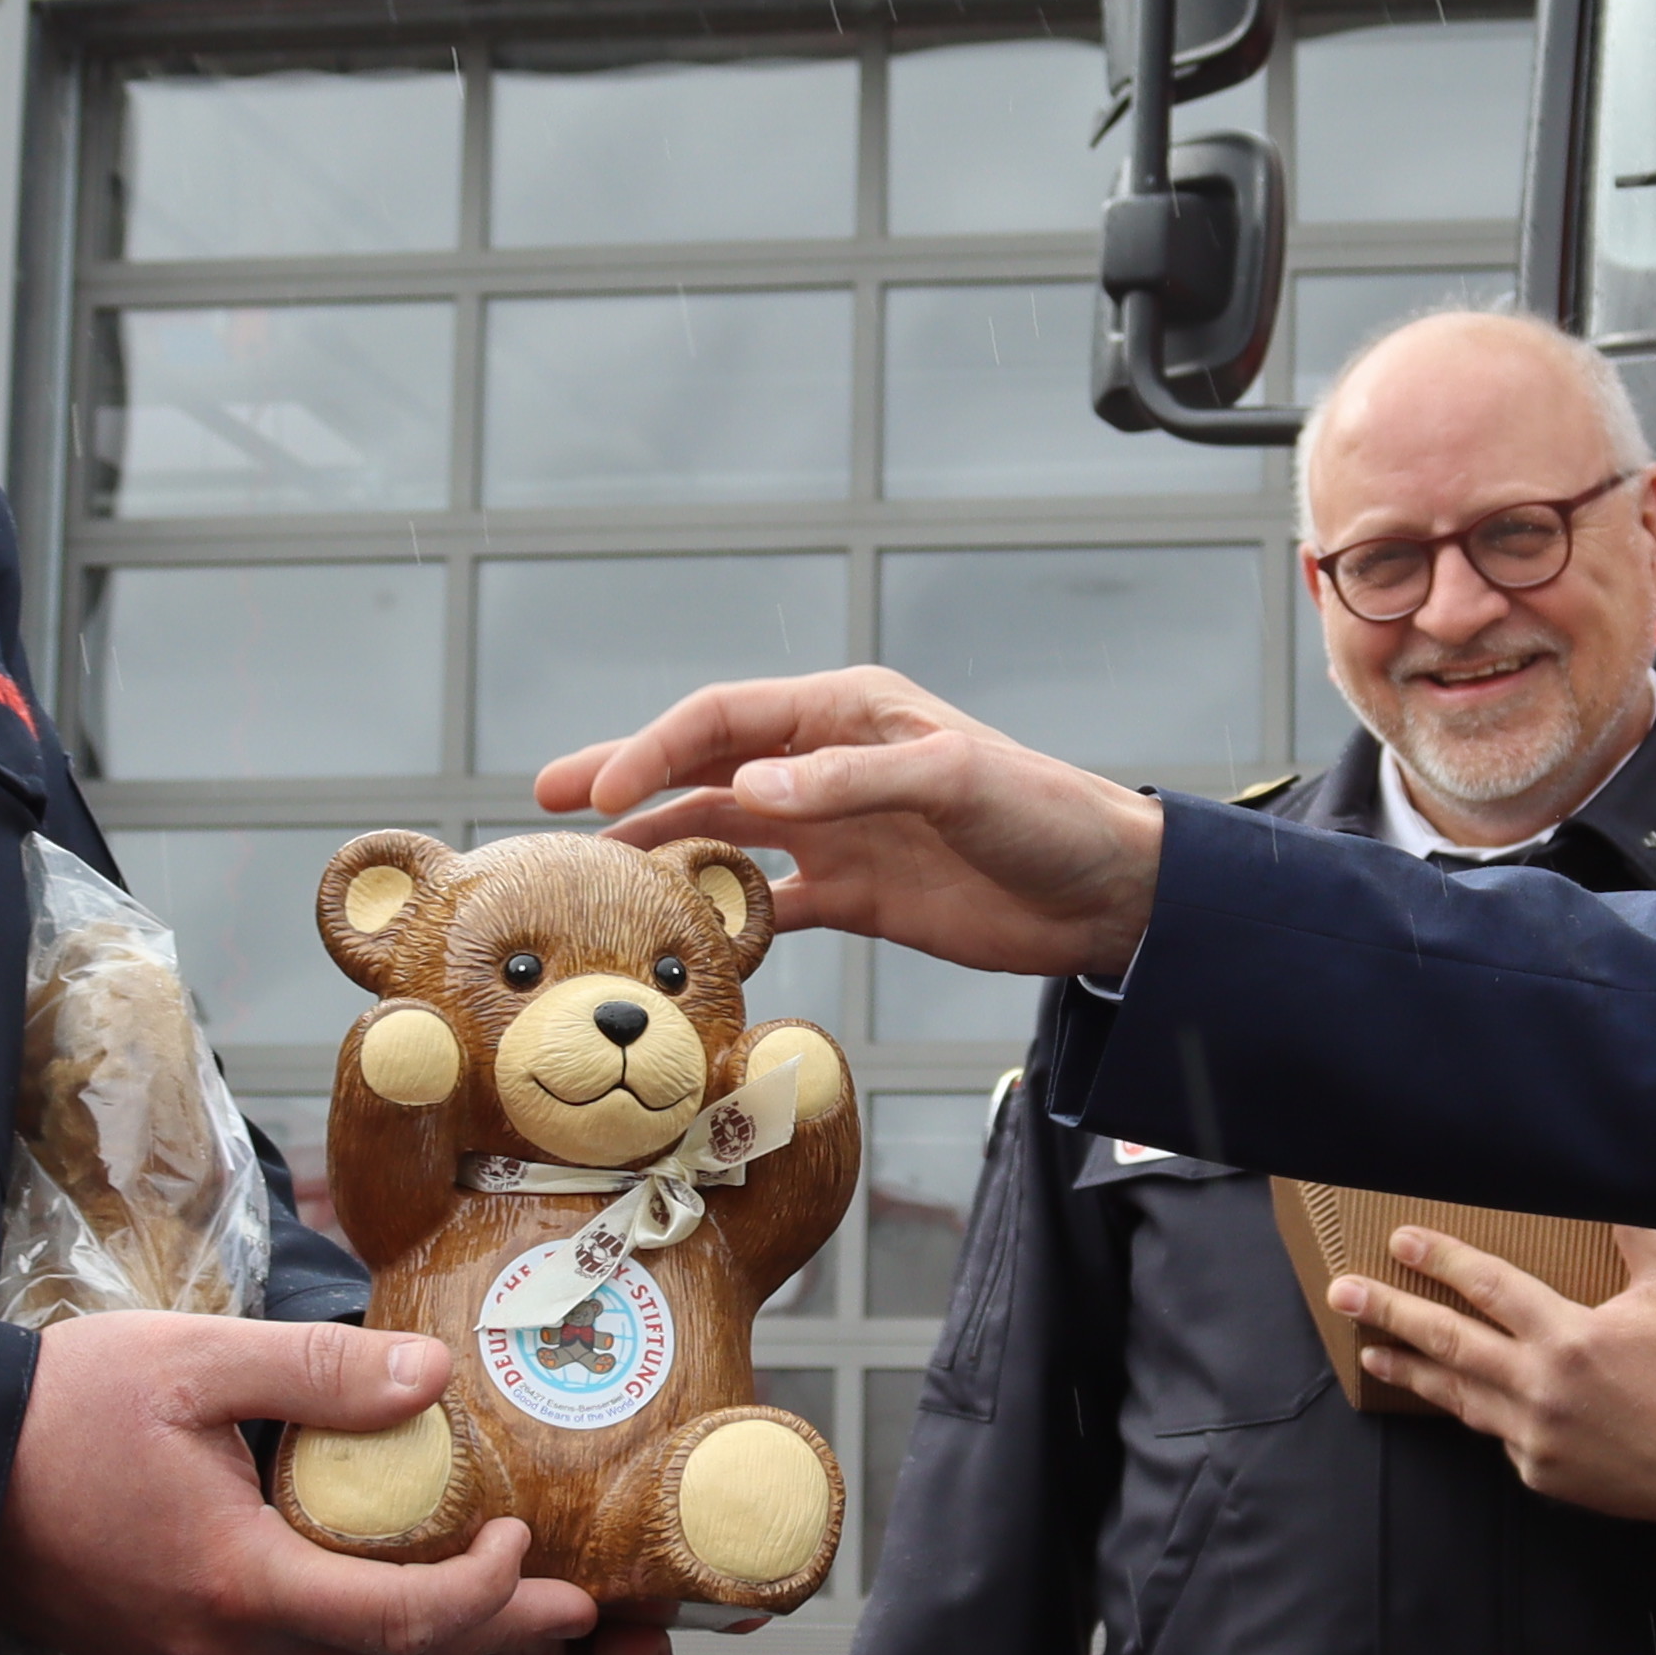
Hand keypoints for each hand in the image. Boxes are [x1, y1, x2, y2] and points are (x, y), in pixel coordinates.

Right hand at [0, 1314, 613, 1654]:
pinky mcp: (161, 1648)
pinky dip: (347, 1628)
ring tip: (489, 1597)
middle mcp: (219, 1643)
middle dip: (481, 1632)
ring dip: (414, 1635)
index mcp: (238, 1583)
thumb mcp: (195, 1362)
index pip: (398, 1619)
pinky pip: (280, 1654)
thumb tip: (431, 1378)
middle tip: (567, 1608)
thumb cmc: (49, 1416)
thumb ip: (321, 1370)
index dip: (483, 1596)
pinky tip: (370, 1585)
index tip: (531, 1549)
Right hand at [541, 669, 1165, 982]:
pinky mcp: (852, 894)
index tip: (596, 794)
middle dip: (626, 784)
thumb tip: (754, 788)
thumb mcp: (956, 783)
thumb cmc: (1045, 814)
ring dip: (658, 851)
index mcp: (847, 715)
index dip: (653, 750)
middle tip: (547, 804)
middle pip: (704, 768)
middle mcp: (828, 766)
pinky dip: (717, 916)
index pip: (724, 720)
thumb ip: (855, 783)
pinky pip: (764, 901)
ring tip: (591, 878)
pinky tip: (673, 939)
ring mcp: (835, 831)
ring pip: (721, 835)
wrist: (1107, 896)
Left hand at [1338, 1225, 1655, 1525]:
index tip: (1401, 1240)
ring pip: (1459, 1397)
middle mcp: (1542, 1389)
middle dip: (1390, 1312)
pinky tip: (1463, 1399)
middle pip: (1449, 1343)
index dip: (1441, 1259)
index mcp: (1571, 1337)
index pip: (1489, 1287)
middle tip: (1342, 1293)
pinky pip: (1501, 1436)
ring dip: (1412, 1371)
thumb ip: (1641, 1237)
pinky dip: (1482, 1413)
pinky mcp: (1544, 1475)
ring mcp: (1537, 1438)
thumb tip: (1619, 1185)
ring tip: (1373, 1351)